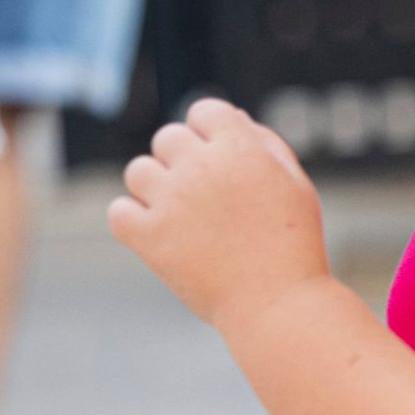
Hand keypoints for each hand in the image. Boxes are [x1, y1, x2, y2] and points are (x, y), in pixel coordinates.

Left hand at [108, 98, 329, 327]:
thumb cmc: (293, 244)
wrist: (277, 303)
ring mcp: (172, 200)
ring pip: (137, 171)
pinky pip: (119, 211)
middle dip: (181, 160)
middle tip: (203, 196)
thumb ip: (265, 143)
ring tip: (180, 216)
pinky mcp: (150, 236)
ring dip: (154, 188)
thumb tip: (232, 117)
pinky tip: (156, 233)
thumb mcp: (295, 183)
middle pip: (167, 138)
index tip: (219, 162)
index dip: (210, 133)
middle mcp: (201, 166)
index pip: (203, 110)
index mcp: (240, 147)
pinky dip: (132, 220)